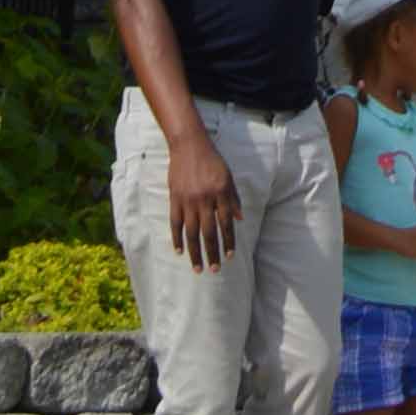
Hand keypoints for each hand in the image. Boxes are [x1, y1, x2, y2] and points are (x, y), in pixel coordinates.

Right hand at [163, 130, 239, 266]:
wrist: (189, 145)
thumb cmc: (212, 160)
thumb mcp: (228, 176)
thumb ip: (233, 198)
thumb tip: (239, 219)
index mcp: (221, 192)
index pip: (226, 223)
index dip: (228, 241)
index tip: (230, 256)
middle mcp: (205, 198)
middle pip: (209, 232)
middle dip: (212, 253)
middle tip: (215, 270)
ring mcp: (189, 200)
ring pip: (192, 233)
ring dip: (195, 253)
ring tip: (198, 268)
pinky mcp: (175, 199)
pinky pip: (176, 224)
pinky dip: (177, 239)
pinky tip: (180, 252)